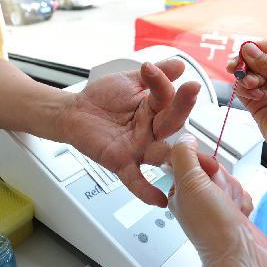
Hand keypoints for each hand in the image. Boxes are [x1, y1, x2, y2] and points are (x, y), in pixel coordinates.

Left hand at [59, 60, 199, 205]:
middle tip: (191, 90)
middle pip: (172, 124)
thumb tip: (180, 66)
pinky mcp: (122, 162)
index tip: (150, 68)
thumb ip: (154, 76)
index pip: (167, 98)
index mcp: (155, 110)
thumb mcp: (130, 81)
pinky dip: (146, 191)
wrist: (73, 111)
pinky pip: (136, 179)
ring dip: (176, 154)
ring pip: (161, 152)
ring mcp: (138, 149)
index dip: (162, 83)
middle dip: (182, 107)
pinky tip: (159, 200)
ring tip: (192, 152)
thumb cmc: (101, 99)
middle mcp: (151, 131)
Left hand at [167, 136, 253, 261]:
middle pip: (213, 170)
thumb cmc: (212, 226)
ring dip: (234, 191)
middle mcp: (194, 201)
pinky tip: (239, 215)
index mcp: (178, 194)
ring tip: (231, 209)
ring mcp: (215, 209)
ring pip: (230, 181)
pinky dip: (244, 202)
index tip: (210, 172)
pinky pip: (242, 194)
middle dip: (223, 180)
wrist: (242, 256)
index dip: (205, 163)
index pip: (191, 160)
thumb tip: (185, 138)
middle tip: (220, 196)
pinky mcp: (233, 215)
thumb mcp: (190, 182)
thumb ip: (185, 155)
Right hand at [228, 39, 266, 170]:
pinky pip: (246, 92)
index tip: (251, 49)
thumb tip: (248, 49)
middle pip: (262, 60)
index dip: (266, 46)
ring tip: (250, 84)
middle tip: (238, 65)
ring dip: (247, 76)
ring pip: (251, 75)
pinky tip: (254, 95)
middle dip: (250, 61)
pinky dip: (245, 90)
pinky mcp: (259, 108)